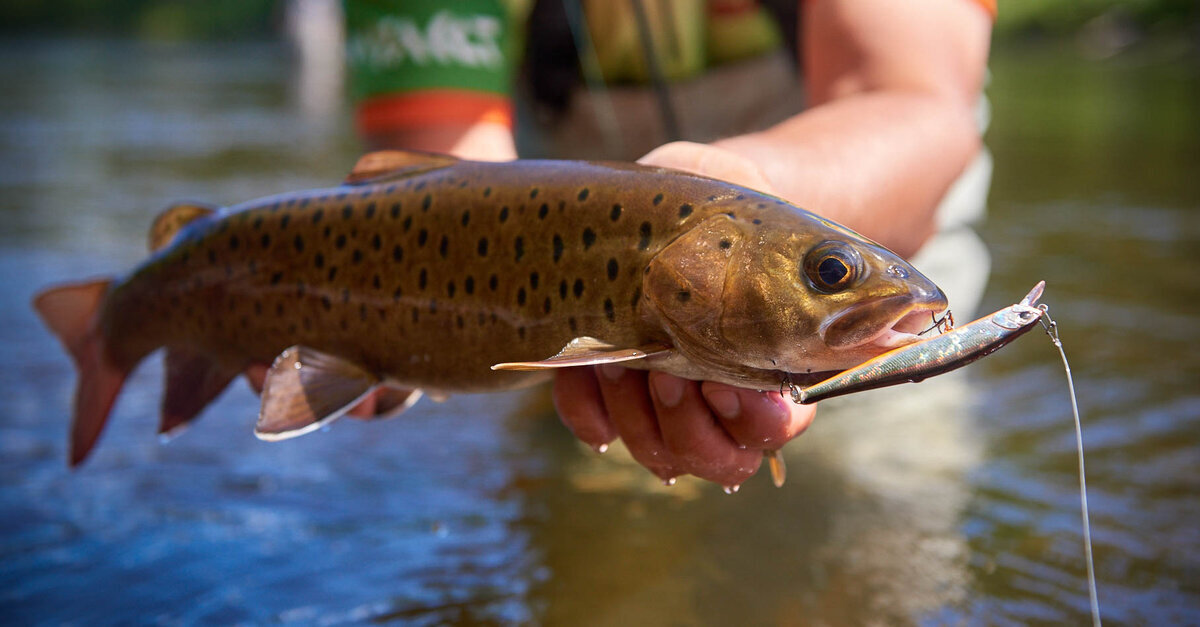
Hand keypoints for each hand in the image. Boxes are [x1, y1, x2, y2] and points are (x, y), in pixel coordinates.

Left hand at [552, 142, 817, 487]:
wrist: (662, 199)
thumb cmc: (729, 208)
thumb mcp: (775, 220)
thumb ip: (832, 264)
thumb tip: (914, 309)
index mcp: (768, 370)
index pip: (774, 433)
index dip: (758, 423)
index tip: (737, 383)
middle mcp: (715, 398)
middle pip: (716, 459)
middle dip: (694, 424)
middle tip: (675, 373)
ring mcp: (658, 398)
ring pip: (657, 451)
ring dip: (641, 412)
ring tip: (629, 356)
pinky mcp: (602, 383)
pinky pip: (593, 425)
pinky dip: (587, 408)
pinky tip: (586, 369)